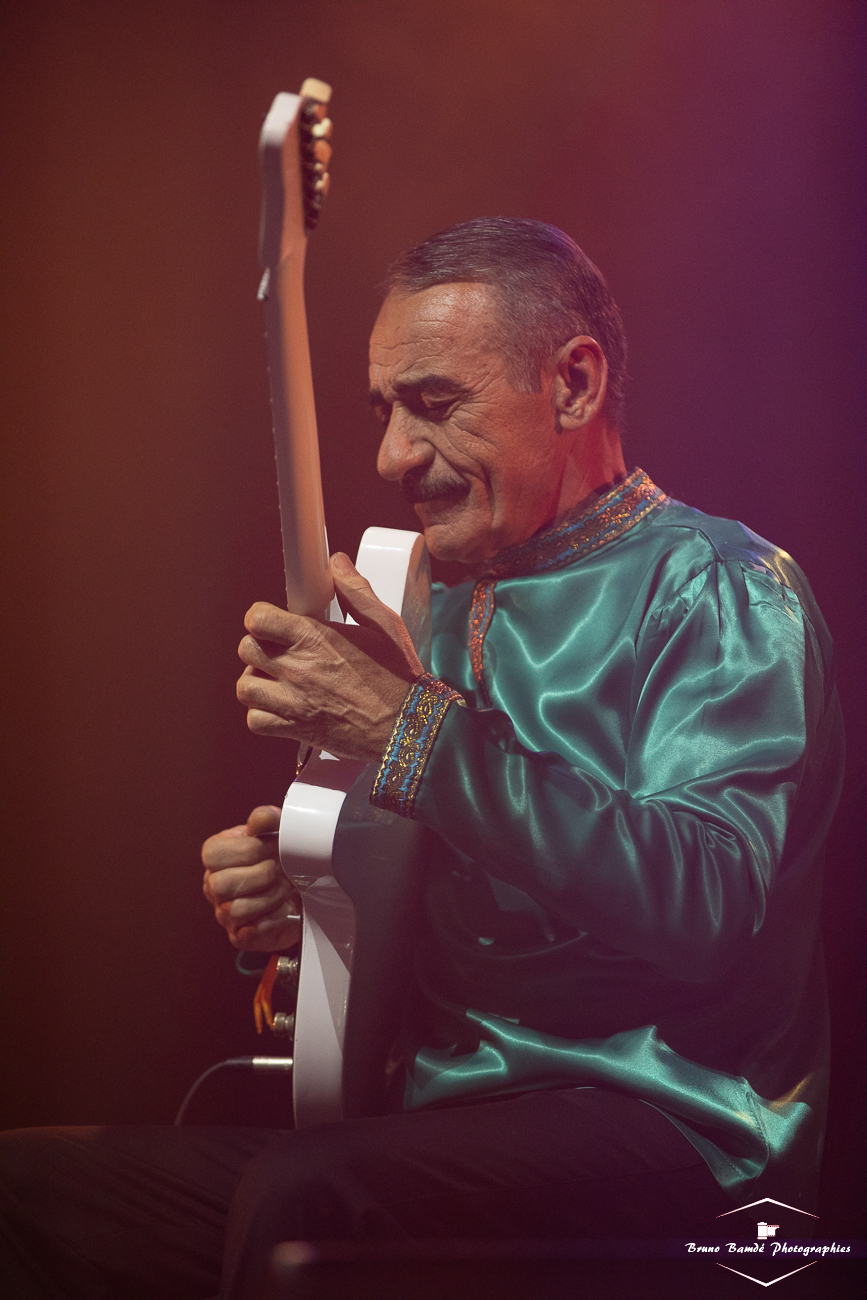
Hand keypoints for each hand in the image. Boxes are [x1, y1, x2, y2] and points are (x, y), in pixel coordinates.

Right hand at [202, 805, 300, 951]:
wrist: (299, 890)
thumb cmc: (279, 858)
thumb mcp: (274, 832)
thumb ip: (267, 820)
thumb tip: (261, 819)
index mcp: (216, 856)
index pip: (215, 855)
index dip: (250, 850)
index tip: (273, 847)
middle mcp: (213, 885)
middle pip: (222, 885)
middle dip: (261, 875)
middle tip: (282, 870)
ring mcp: (223, 913)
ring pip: (236, 910)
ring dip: (270, 898)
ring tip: (286, 889)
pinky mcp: (240, 936)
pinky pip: (251, 933)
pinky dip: (274, 920)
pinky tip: (285, 909)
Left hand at [236, 552, 423, 760]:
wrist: (408, 726)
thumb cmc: (398, 678)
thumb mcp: (384, 624)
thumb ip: (356, 591)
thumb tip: (339, 565)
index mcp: (315, 638)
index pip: (258, 619)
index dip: (262, 618)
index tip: (273, 623)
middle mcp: (298, 668)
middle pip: (247, 649)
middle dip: (259, 647)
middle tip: (279, 651)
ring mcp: (294, 701)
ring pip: (245, 687)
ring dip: (257, 681)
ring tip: (276, 680)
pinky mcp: (296, 729)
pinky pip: (255, 721)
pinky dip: (262, 715)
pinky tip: (280, 707)